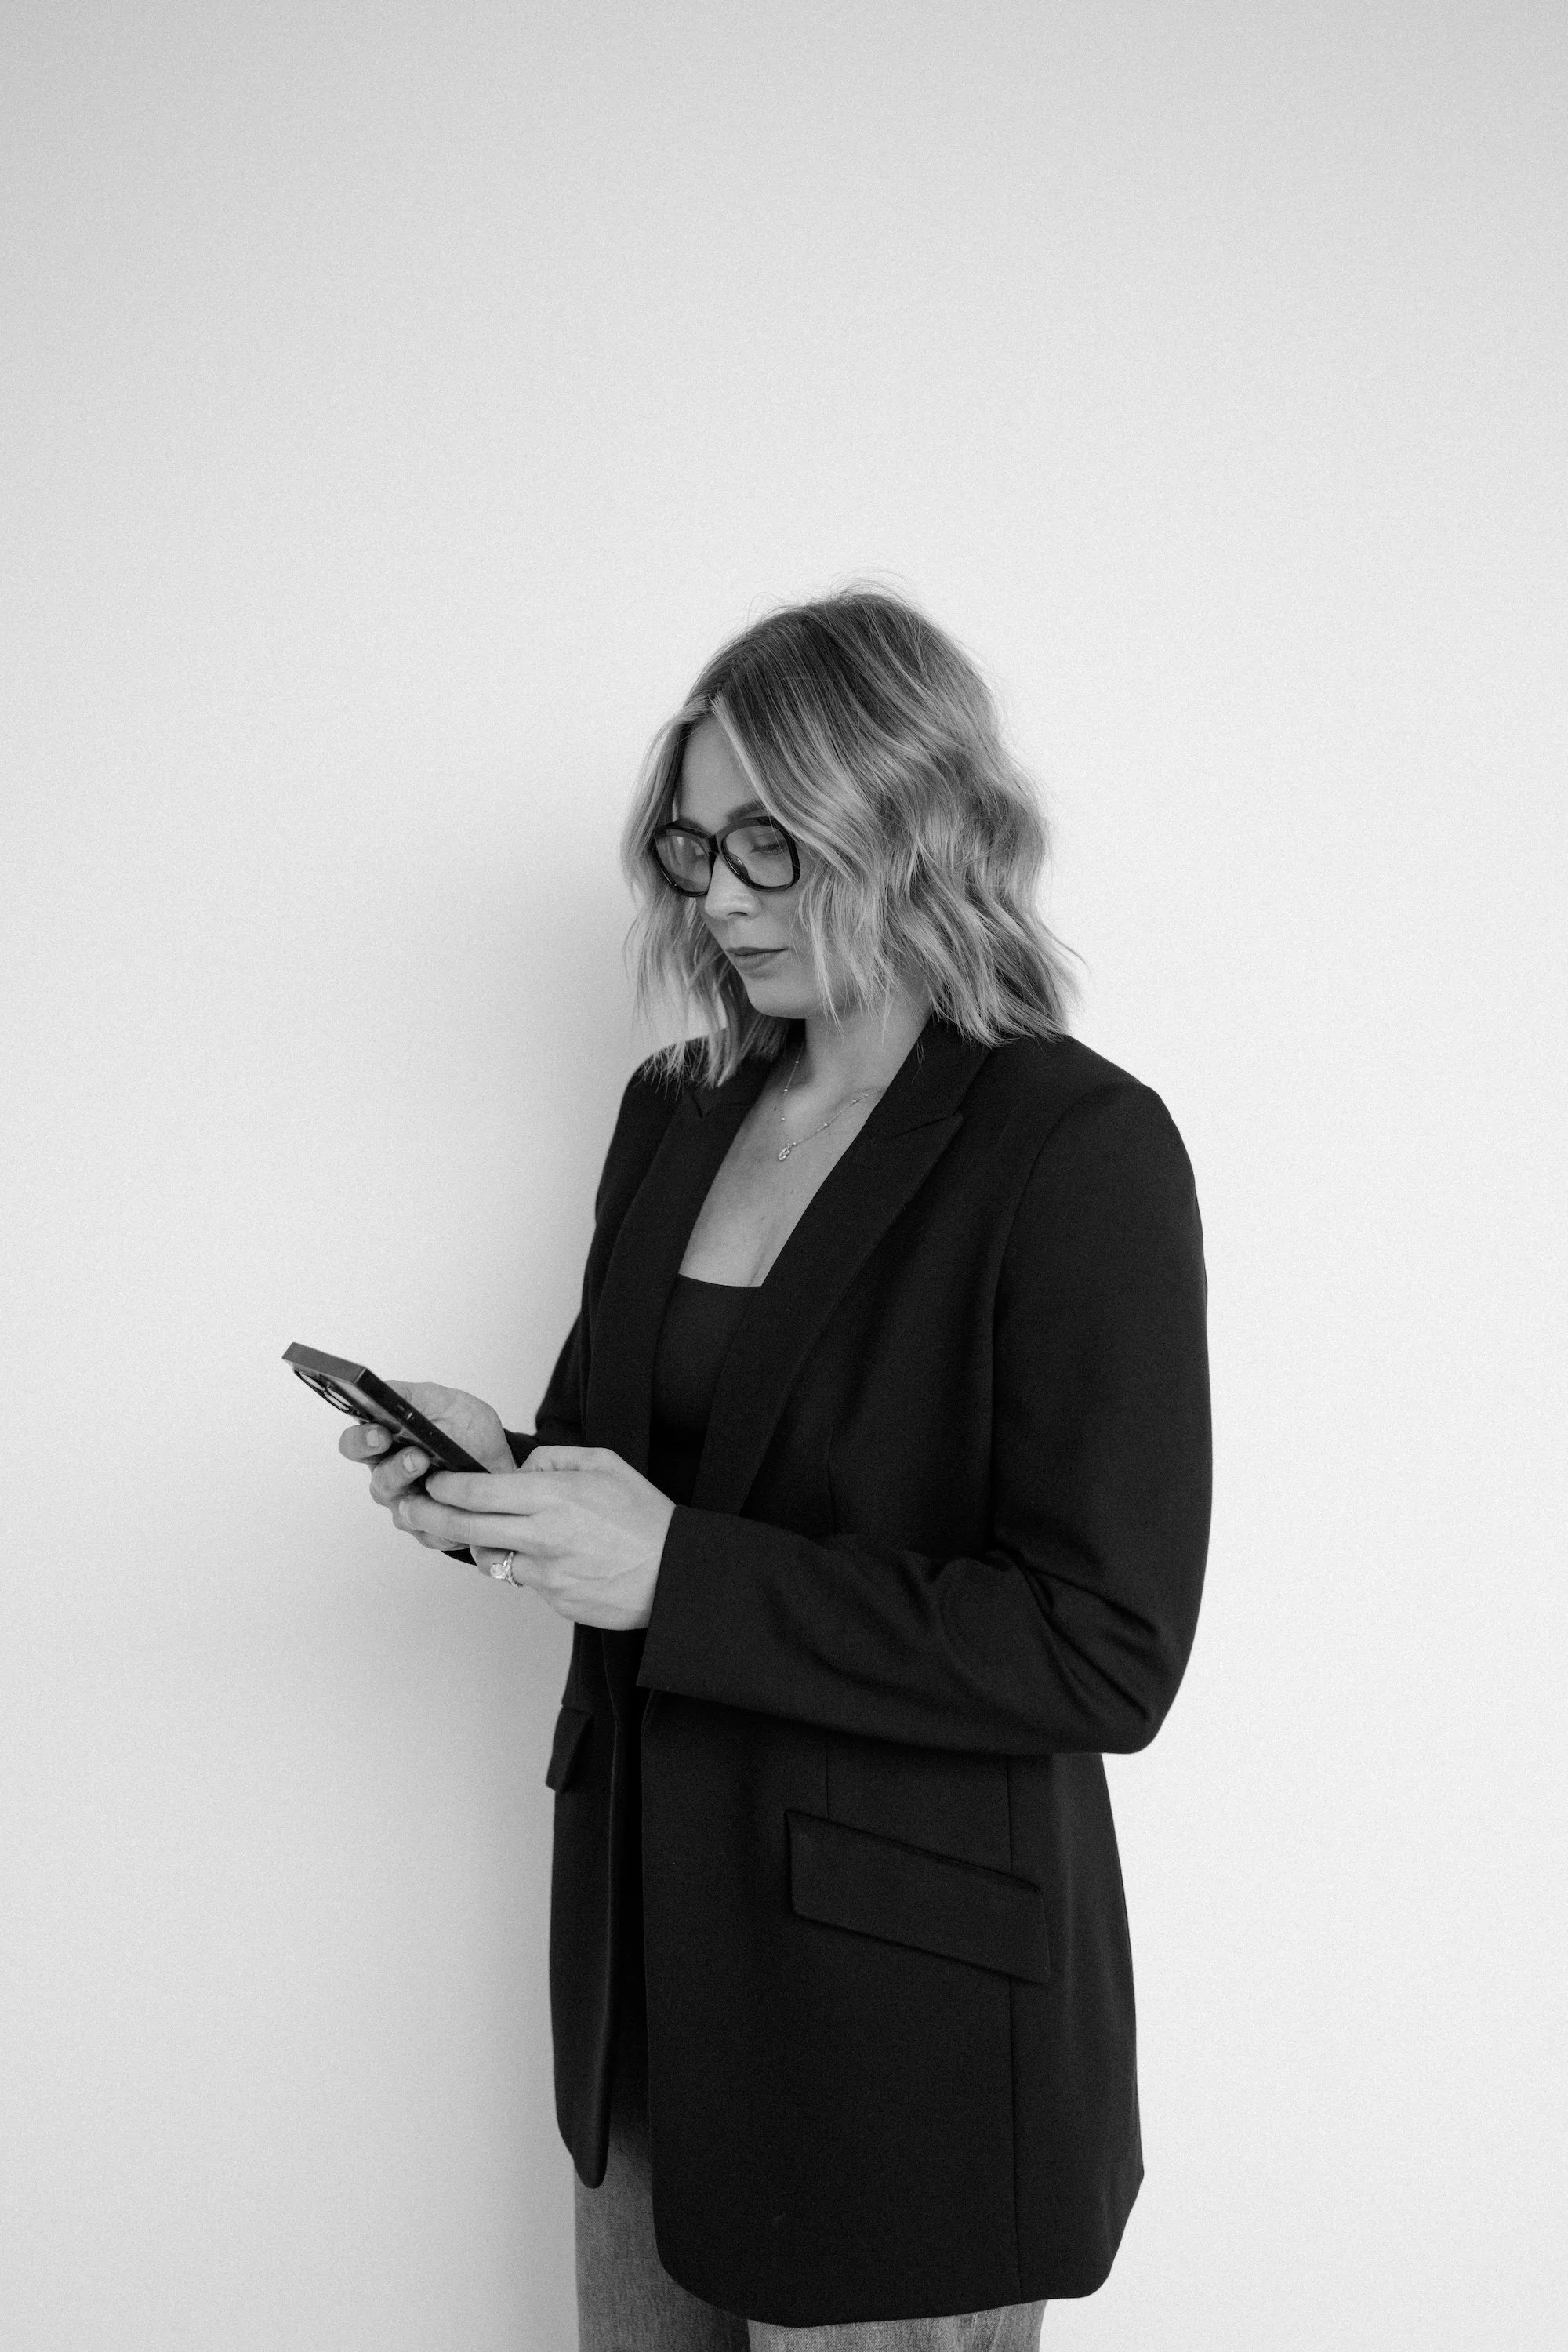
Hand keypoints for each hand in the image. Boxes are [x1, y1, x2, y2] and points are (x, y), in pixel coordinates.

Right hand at [339, 1382, 517, 1571]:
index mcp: (384, 1443)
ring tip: (438, 1482)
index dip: (361, 1440)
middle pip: (378, 1481)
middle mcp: (389, 1476)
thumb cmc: (468, 1432)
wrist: (499, 1461)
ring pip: (402, 1510)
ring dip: (421, 1496)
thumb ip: (411, 1397)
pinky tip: (458, 1509)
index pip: (355, 1444)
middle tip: (416, 1458)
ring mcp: (406, 1505)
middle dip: (396, 1470)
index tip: (379, 1433)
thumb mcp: (445, 1402)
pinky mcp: (428, 1530)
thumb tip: (381, 1391)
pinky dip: (446, 1519)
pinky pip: (430, 1532)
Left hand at [400, 1445, 676, 1629]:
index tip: (433, 1479)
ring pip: (492, 1558)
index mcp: (553, 1497)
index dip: (446, 1484)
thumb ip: (554, 1460)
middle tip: (410, 1508)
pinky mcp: (553, 1602)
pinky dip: (526, 1566)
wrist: (677, 1574)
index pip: (477, 1490)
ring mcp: (546, 1575)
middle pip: (466, 1526)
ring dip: (484, 1544)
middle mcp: (542, 1537)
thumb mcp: (604, 1464)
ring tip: (488, 1531)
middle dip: (430, 1515)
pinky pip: (524, 1581)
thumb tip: (518, 1470)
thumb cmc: (644, 1516)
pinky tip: (551, 1557)